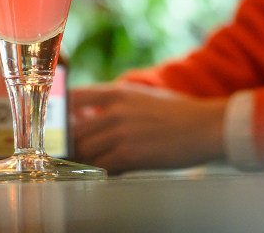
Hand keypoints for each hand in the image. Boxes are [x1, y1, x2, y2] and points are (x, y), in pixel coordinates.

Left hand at [71, 83, 227, 173]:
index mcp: (117, 93)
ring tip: (89, 162)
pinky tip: (106, 169)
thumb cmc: (177, 111)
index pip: (74, 98)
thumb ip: (115, 102)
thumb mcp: (142, 96)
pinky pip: (101, 165)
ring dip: (84, 158)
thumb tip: (91, 113)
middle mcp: (115, 111)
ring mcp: (122, 133)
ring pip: (85, 149)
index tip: (58, 122)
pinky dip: (99, 170)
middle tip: (72, 150)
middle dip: (70, 142)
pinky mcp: (130, 155)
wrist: (204, 126)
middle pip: (74, 129)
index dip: (61, 112)